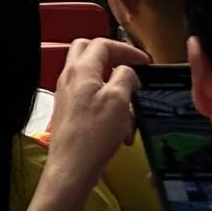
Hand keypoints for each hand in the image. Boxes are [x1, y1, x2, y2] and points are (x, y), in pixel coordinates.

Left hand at [44, 38, 150, 182]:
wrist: (71, 167)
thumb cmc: (94, 134)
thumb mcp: (119, 101)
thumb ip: (125, 78)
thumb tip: (127, 71)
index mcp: (81, 69)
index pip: (102, 44)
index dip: (126, 49)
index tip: (144, 62)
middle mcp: (69, 77)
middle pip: (89, 52)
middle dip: (113, 59)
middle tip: (132, 71)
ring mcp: (67, 93)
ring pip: (93, 78)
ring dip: (115, 91)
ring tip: (130, 112)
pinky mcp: (69, 111)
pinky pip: (91, 99)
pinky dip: (109, 109)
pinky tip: (121, 130)